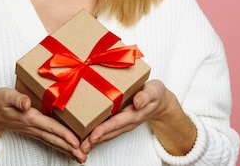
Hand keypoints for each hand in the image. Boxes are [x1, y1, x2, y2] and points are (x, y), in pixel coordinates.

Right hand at [0, 87, 85, 162]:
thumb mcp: (5, 96)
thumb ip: (17, 99)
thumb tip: (26, 103)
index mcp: (30, 118)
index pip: (50, 127)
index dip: (64, 134)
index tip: (76, 142)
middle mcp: (34, 127)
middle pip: (55, 139)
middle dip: (70, 148)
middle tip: (84, 156)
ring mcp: (35, 130)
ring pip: (53, 142)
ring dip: (67, 150)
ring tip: (81, 157)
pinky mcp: (35, 130)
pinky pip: (50, 139)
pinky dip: (61, 146)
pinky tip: (69, 150)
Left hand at [80, 80, 195, 155]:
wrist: (159, 101)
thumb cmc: (155, 93)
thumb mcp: (154, 91)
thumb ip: (146, 96)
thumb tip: (138, 102)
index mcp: (134, 113)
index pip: (117, 122)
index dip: (104, 129)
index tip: (93, 136)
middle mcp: (127, 121)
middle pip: (109, 132)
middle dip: (95, 140)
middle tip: (80, 147)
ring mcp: (123, 124)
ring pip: (108, 134)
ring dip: (94, 142)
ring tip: (80, 147)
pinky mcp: (120, 123)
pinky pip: (108, 131)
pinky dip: (97, 137)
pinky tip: (86, 140)